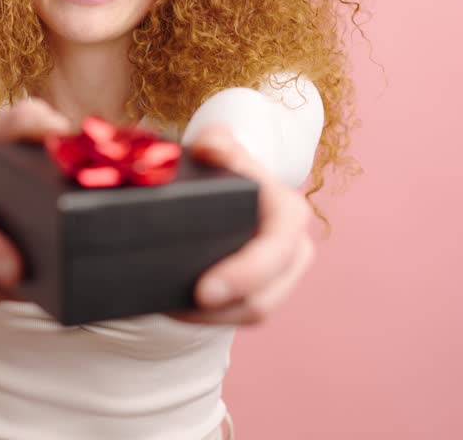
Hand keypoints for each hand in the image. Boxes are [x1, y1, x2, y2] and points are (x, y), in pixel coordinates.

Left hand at [171, 123, 317, 324]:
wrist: (230, 182)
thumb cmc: (221, 165)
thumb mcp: (218, 147)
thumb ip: (217, 142)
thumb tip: (210, 148)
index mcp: (287, 212)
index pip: (276, 249)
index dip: (245, 274)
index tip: (203, 290)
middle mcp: (294, 248)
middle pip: (265, 296)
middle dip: (223, 310)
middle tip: (176, 311)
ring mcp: (281, 275)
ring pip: (253, 312)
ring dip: (210, 319)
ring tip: (168, 310)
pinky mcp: (262, 291)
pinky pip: (239, 316)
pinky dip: (209, 318)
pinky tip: (175, 311)